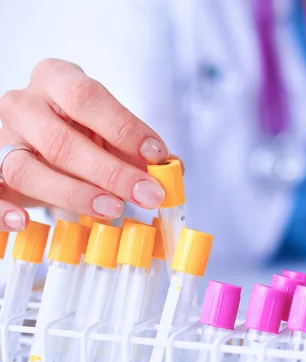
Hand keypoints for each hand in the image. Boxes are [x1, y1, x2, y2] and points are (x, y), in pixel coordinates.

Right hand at [0, 58, 169, 230]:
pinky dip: (2, 211)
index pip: (87, 98)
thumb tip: (172, 169)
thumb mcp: (113, 132)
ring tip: (113, 209)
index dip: (124, 127)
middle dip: (111, 172)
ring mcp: (3, 139)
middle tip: (148, 194)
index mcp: (56, 79)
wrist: (44, 141)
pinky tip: (23, 223)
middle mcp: (22, 104)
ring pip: (29, 170)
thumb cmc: (85, 131)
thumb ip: (140, 148)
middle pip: (61, 140)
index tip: (156, 154)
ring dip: (76, 194)